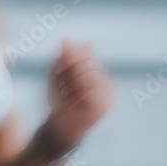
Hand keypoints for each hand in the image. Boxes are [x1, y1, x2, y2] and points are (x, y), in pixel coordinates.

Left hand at [42, 35, 115, 154]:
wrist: (58, 126)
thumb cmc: (58, 100)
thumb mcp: (59, 73)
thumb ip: (67, 56)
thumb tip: (79, 39)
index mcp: (98, 73)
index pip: (85, 55)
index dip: (69, 60)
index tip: (59, 72)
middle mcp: (106, 83)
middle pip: (86, 63)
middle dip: (68, 72)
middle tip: (62, 88)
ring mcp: (108, 95)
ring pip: (88, 74)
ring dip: (70, 83)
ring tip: (66, 95)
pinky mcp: (105, 106)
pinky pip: (90, 89)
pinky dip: (76, 93)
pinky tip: (72, 102)